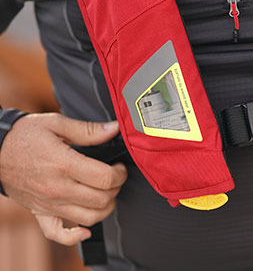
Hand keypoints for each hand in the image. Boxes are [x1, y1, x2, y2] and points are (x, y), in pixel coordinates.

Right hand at [0, 113, 126, 244]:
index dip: (120, 174)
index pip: (104, 178)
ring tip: (105, 194)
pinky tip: (86, 230)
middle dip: (115, 188)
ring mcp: (48, 204)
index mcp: (63, 164)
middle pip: (101, 199)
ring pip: (89, 218)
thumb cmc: (24, 136)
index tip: (120, 168)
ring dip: (105, 208)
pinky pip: (58, 234)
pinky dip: (75, 237)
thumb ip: (88, 130)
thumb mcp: (56, 124)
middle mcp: (57, 188)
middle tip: (114, 178)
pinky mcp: (40, 212)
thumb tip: (114, 129)